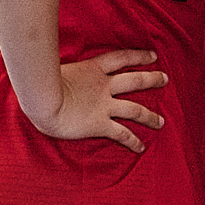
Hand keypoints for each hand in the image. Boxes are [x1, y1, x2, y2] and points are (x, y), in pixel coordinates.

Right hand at [27, 47, 167, 152]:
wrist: (40, 101)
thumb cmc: (39, 84)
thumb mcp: (55, 68)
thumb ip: (63, 67)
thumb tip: (51, 62)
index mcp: (92, 69)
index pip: (121, 58)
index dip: (138, 56)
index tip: (152, 56)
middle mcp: (103, 87)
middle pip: (134, 81)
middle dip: (152, 79)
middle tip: (165, 79)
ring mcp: (103, 106)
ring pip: (135, 110)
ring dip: (150, 116)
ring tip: (161, 122)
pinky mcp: (100, 124)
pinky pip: (122, 134)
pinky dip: (133, 141)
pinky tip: (141, 148)